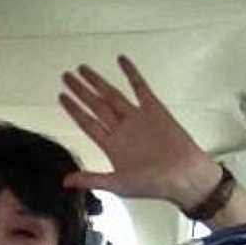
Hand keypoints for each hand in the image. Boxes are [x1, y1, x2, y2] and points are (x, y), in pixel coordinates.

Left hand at [59, 55, 221, 212]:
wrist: (184, 176)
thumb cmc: (153, 184)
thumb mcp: (117, 183)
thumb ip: (91, 178)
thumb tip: (65, 181)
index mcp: (111, 145)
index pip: (87, 123)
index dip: (73, 110)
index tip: (61, 96)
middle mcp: (122, 129)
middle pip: (95, 105)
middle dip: (80, 91)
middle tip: (65, 76)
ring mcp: (137, 118)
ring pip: (112, 94)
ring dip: (97, 81)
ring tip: (82, 68)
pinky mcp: (154, 110)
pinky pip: (140, 88)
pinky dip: (131, 74)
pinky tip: (121, 60)